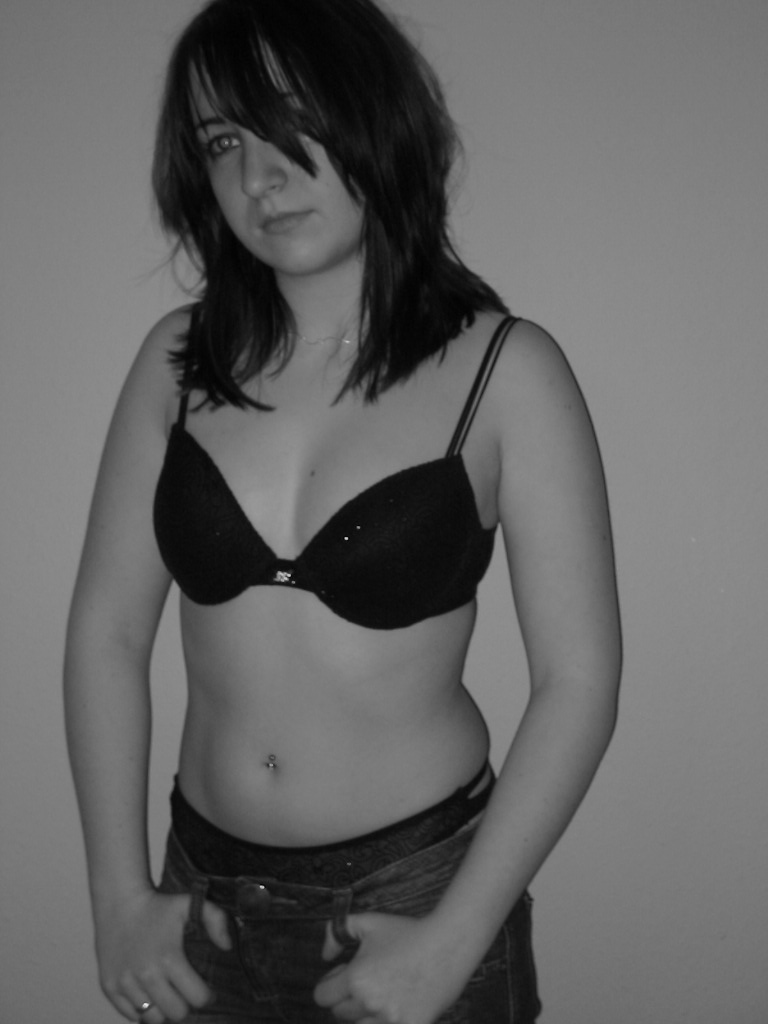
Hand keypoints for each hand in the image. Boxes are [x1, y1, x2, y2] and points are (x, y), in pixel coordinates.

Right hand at [95, 888, 231, 1021]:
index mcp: (169, 958)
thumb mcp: (191, 904)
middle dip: (186, 1006)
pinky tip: (150, 996)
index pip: (196, 997)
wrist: (120, 903)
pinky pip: (131, 1015)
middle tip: (186, 994)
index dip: (206, 997)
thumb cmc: (159, 906)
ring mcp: (125, 983)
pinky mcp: (109, 987)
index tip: (207, 991)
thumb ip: (217, 920)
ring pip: (153, 1019)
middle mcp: (146, 975)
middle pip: (176, 1013)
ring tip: (168, 997)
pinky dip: (142, 1011)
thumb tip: (227, 947)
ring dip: (163, 1010)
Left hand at [314, 912, 467, 1023]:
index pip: (323, 997)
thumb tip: (325, 955)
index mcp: (355, 978)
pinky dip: (389, 1020)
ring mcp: (390, 1020)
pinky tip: (399, 1004)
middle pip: (341, 1014)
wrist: (448, 944)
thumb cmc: (407, 931)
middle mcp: (369, 1003)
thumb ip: (337, 933)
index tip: (344, 975)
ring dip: (367, 1014)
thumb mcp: (368, 922)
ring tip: (384, 994)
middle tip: (368, 981)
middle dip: (349, 998)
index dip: (331, 984)